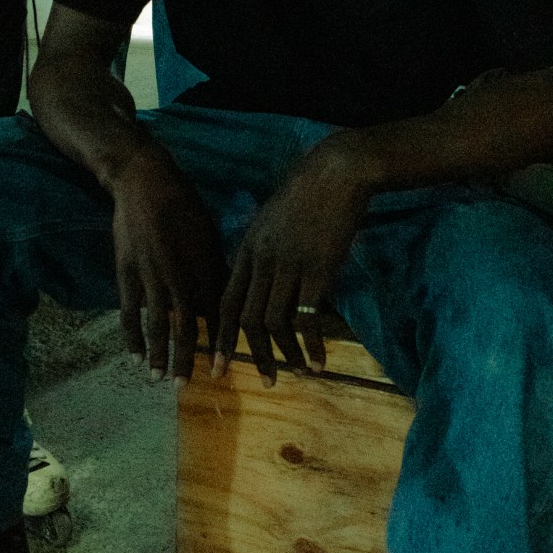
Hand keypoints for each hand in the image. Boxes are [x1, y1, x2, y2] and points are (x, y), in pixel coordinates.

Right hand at [109, 149, 228, 380]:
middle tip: (190, 385)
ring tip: (163, 378)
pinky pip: (130, 311)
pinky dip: (132, 336)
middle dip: (189, 357)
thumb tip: (228, 299)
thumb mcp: (208, 233)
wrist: (143, 180)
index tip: (224, 368)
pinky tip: (136, 356)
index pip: (215, 313)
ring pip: (157, 323)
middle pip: (186, 325)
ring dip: (160, 354)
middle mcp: (179, 273)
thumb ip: (215, 268)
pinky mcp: (126, 271)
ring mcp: (150, 274)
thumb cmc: (184, 204)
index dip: (220, 342)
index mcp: (203, 263)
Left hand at [213, 138, 368, 384]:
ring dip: (284, 354)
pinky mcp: (318, 270)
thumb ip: (263, 249)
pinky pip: (307, 318)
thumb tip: (262, 278)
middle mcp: (262, 261)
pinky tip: (319, 362)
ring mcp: (288, 266)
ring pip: (274, 323)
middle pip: (246, 319)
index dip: (219, 337)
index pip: (225, 301)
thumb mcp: (273, 219)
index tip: (216, 365)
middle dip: (252, 355)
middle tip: (265, 381)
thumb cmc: (308, 191)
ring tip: (296, 373)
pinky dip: (311, 346)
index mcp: (248, 248)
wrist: (336, 171)